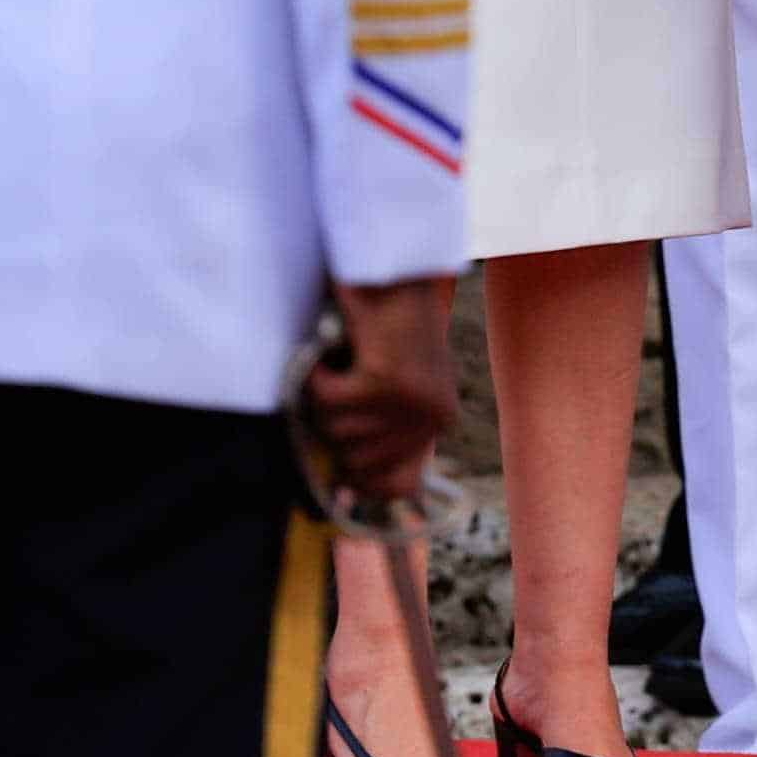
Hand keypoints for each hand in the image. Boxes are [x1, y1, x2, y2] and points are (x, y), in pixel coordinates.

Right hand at [312, 276, 460, 510]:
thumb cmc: (390, 318)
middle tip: (343, 383)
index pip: (397, 487)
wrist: (397, 264)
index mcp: (440, 418)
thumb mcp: (397, 383)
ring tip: (342, 361)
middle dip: (336, 423)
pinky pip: (325, 399)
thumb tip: (345, 492)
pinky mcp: (384, 381)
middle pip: (353, 459)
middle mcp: (432, 416)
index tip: (341, 474)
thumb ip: (380, 431)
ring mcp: (410, 401)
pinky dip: (316, 374)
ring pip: (335, 429)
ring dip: (325, 396)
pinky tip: (332, 350)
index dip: (360, 480)